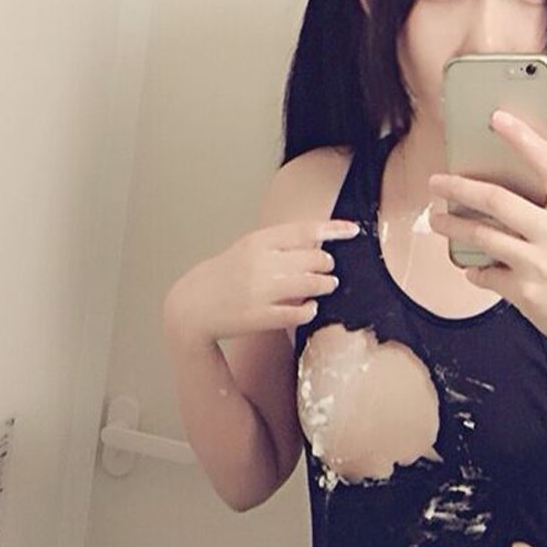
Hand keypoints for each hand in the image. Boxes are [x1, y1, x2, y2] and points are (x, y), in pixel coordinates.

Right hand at [165, 219, 359, 349]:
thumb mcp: (247, 249)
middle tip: (328, 270)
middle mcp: (261, 263)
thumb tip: (316, 243)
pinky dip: (310, 309)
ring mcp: (261, 291)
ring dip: (325, 285)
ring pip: (311, 284)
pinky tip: (310, 307)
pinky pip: (299, 312)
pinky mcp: (260, 317)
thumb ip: (278, 245)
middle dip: (328, 265)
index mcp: (257, 242)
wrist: (192, 305)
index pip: (305, 231)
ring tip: (327, 286)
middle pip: (314, 259)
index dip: (333, 230)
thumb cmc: (223, 275)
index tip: (354, 230)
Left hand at [429, 112, 546, 362]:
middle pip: (497, 199)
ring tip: (437, 221)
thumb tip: (514, 186)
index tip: (498, 119)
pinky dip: (473, 271)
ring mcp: (540, 263)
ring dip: (451, 227)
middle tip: (437, 183)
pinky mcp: (524, 292)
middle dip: (459, 188)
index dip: (523, 138)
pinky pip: (484, 274)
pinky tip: (471, 269)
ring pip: (481, 235)